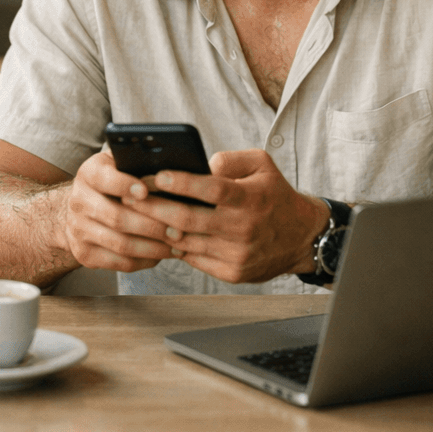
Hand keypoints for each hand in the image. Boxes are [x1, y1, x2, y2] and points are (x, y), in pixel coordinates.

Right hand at [64, 151, 175, 271]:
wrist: (80, 211)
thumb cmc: (112, 184)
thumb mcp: (118, 165)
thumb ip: (136, 163)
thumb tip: (169, 168)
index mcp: (88, 174)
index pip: (104, 179)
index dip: (124, 185)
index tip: (146, 191)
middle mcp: (79, 201)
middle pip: (117, 217)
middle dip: (152, 225)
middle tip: (178, 229)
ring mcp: (78, 230)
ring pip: (120, 244)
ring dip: (153, 247)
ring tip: (177, 245)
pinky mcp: (84, 254)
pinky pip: (119, 262)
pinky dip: (144, 260)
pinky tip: (161, 255)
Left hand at [124, 149, 329, 282]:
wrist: (301, 237)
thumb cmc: (275, 195)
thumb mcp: (262, 165)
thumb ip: (231, 159)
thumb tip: (201, 164)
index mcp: (250, 198)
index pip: (211, 189)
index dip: (181, 183)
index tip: (155, 175)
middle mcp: (243, 228)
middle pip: (189, 219)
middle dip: (155, 207)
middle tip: (130, 197)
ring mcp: (237, 254)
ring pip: (187, 242)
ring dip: (160, 229)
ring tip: (139, 215)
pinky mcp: (233, 273)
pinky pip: (195, 259)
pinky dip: (177, 247)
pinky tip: (163, 234)